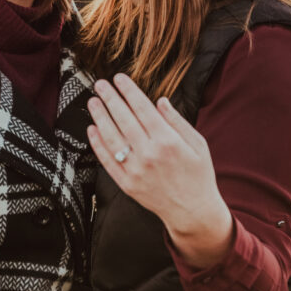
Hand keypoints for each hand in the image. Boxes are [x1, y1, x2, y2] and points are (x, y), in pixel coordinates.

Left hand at [87, 73, 233, 267]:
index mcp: (168, 141)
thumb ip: (177, 121)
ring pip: (112, 138)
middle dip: (110, 98)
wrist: (193, 212)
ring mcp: (136, 170)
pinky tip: (92, 129)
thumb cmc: (198, 175)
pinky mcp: (127, 184)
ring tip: (93, 102)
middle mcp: (149, 154)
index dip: (129, 91)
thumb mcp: (198, 144)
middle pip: (124, 119)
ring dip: (100, 117)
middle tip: (100, 84)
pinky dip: (98, 144)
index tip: (119, 78)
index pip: (143, 109)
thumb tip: (160, 100)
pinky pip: (107, 161)